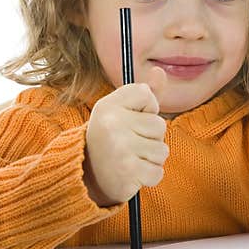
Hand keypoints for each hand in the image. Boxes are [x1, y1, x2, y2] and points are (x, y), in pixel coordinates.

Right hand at [83, 67, 168, 205]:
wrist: (86, 176)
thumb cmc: (110, 139)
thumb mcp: (120, 112)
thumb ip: (143, 94)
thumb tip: (160, 71)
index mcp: (108, 106)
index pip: (146, 94)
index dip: (145, 108)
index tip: (131, 119)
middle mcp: (112, 124)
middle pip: (160, 125)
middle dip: (150, 138)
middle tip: (128, 144)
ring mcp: (120, 149)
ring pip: (162, 150)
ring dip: (150, 159)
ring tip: (130, 159)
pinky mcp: (128, 172)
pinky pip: (158, 172)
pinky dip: (148, 176)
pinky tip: (132, 174)